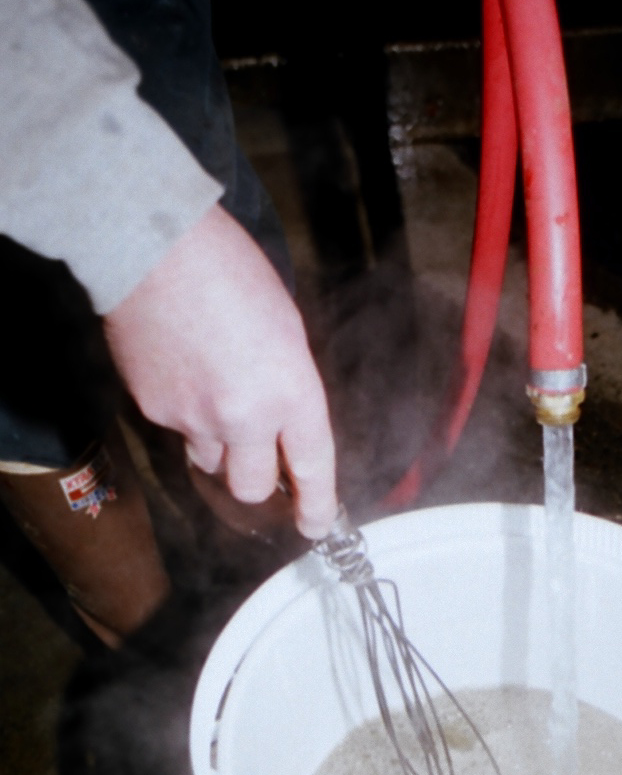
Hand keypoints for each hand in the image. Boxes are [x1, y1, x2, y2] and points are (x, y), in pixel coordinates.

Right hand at [104, 205, 336, 539]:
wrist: (152, 250)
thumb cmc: (227, 272)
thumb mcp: (286, 326)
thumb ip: (289, 382)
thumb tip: (284, 417)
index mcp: (290, 391)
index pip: (312, 466)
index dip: (317, 504)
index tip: (317, 524)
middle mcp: (245, 416)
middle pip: (251, 488)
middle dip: (256, 483)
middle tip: (254, 461)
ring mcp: (195, 418)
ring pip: (210, 462)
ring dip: (216, 446)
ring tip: (210, 394)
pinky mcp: (154, 411)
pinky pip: (176, 430)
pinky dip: (182, 413)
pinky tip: (179, 369)